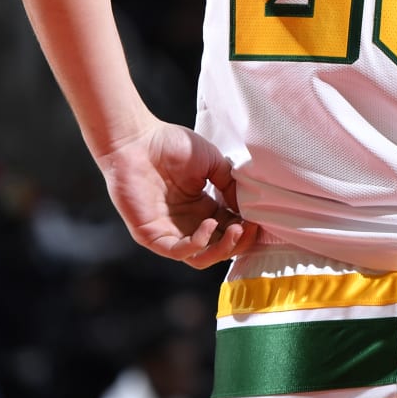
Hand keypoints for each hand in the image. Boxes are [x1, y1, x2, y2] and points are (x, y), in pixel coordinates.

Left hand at [94, 119, 258, 269]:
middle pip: (218, 248)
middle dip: (237, 242)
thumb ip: (229, 184)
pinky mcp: (151, 235)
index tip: (259, 218)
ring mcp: (169, 231)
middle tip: (249, 227)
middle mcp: (188, 223)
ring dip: (222, 248)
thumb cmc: (172, 145)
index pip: (228, 229)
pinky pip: (178, 250)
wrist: (137, 140)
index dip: (245, 228)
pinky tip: (209, 224)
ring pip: (200, 258)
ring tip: (235, 229)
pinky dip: (197, 243)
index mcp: (202, 207)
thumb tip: (246, 208)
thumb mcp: (213, 163)